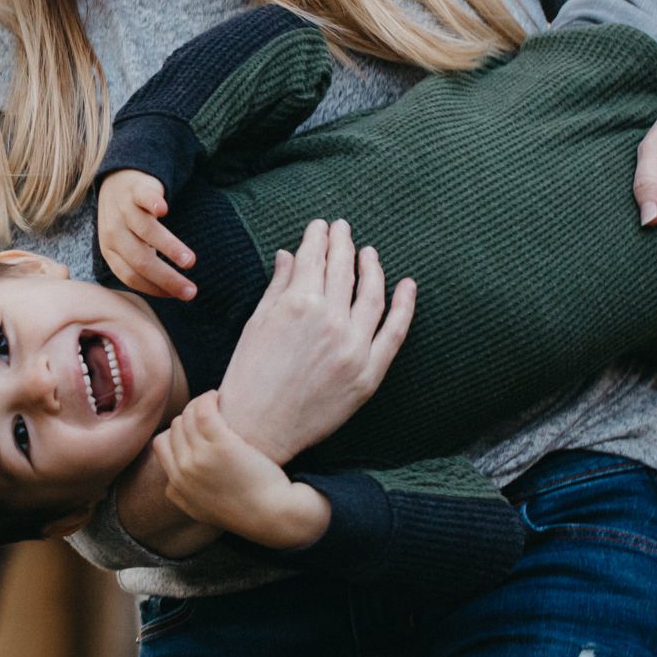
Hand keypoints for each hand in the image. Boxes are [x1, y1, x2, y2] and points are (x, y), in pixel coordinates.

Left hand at [98, 169, 197, 299]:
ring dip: (169, 248)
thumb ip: (140, 264)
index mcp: (111, 250)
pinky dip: (152, 203)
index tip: (177, 296)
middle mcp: (114, 231)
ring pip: (146, 231)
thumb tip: (172, 293)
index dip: (154, 288)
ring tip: (190, 262)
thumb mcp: (126, 244)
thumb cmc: (128, 220)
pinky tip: (165, 210)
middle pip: (140, 260)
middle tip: (190, 291)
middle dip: (167, 278)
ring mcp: (124, 209)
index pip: (130, 276)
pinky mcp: (136, 189)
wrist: (117, 179)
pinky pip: (143, 197)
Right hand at [150, 392, 331, 548]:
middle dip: (188, 416)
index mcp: (177, 485)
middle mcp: (184, 470)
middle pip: (175, 427)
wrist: (271, 516)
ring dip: (198, 404)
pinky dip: (207, 398)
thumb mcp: (200, 510)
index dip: (176, 432)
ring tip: (213, 401)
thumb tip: (172, 482)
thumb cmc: (244, 511)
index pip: (161, 444)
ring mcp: (201, 457)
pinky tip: (217, 396)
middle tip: (208, 412)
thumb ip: (181, 495)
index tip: (194, 428)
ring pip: (187, 417)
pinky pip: (203, 411)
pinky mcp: (222, 446)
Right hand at [215, 217, 415, 460]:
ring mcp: (353, 347)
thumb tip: (288, 255)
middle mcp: (329, 320)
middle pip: (344, 270)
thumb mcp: (256, 324)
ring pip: (373, 294)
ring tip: (369, 253)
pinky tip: (407, 286)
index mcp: (297, 304)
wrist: (256, 430)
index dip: (318, 237)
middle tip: (343, 229)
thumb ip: (278, 287)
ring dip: (373, 267)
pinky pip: (394, 332)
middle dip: (343, 243)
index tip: (321, 227)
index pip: (313, 258)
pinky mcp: (368, 373)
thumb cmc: (248, 377)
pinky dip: (404, 306)